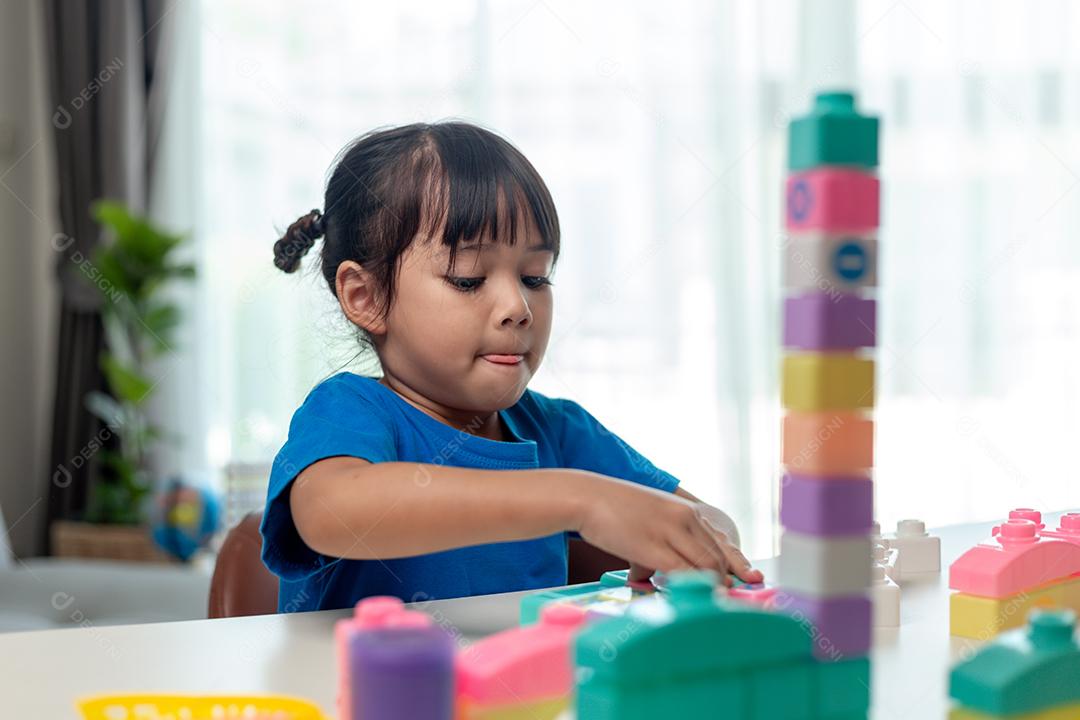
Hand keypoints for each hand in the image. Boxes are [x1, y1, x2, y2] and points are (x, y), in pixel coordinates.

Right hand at [573, 474, 762, 587]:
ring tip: (710, 603)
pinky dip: (692, 587)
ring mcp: (671, 532)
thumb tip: (644, 573)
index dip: (738, 563)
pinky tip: (693, 597)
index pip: (721, 542)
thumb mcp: (645, 519)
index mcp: (686, 512)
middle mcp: (685, 519)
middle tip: (727, 600)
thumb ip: (654, 544)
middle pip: (718, 556)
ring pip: (706, 566)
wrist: (586, 496)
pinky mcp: (654, 547)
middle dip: (727, 580)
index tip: (750, 579)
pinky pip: (682, 572)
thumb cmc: (610, 508)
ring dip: (711, 587)